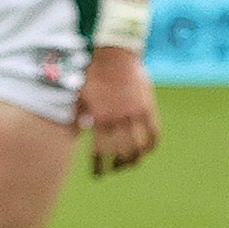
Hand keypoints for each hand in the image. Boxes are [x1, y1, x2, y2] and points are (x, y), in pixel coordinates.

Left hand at [80, 47, 159, 176]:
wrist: (114, 53)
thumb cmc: (92, 72)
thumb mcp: (79, 94)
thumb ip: (79, 113)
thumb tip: (74, 129)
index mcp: (99, 116)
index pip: (100, 149)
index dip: (100, 164)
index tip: (98, 174)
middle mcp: (118, 117)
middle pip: (121, 150)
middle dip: (118, 164)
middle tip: (115, 170)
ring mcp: (135, 112)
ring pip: (139, 143)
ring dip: (135, 157)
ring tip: (130, 164)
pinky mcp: (148, 105)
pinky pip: (154, 130)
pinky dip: (152, 143)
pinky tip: (148, 150)